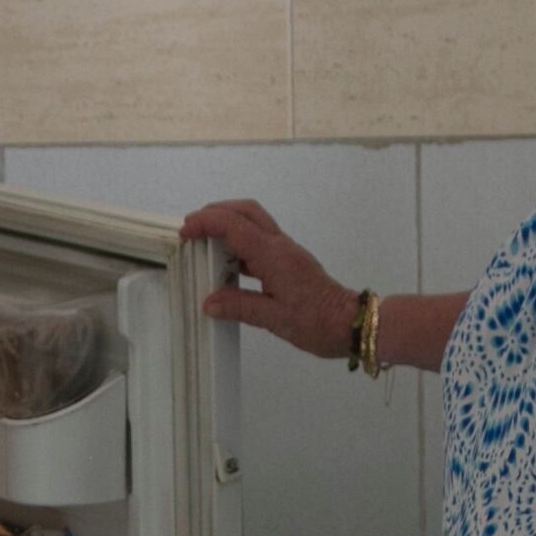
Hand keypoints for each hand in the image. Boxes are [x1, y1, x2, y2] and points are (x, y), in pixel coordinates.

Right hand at [186, 199, 355, 360]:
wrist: (351, 324)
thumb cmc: (318, 323)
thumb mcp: (275, 319)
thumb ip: (240, 307)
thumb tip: (209, 302)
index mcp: (274, 256)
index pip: (234, 225)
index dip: (206, 223)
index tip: (185, 232)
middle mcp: (280, 246)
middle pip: (246, 211)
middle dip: (216, 212)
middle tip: (192, 227)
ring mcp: (286, 252)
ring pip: (254, 222)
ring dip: (227, 224)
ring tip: (204, 242)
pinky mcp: (289, 262)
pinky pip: (259, 241)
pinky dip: (239, 243)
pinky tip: (226, 264)